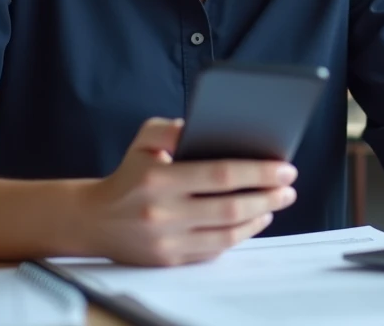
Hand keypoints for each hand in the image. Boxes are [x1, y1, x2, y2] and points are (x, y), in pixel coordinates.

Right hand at [81, 117, 298, 265]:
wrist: (94, 220)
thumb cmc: (129, 174)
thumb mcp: (143, 141)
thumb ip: (170, 128)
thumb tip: (201, 124)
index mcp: (159, 179)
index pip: (220, 174)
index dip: (257, 172)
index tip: (284, 167)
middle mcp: (163, 213)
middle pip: (230, 207)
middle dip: (267, 196)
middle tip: (289, 187)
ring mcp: (167, 241)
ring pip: (227, 233)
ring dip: (260, 218)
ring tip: (278, 202)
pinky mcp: (170, 260)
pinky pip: (215, 250)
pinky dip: (241, 235)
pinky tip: (256, 220)